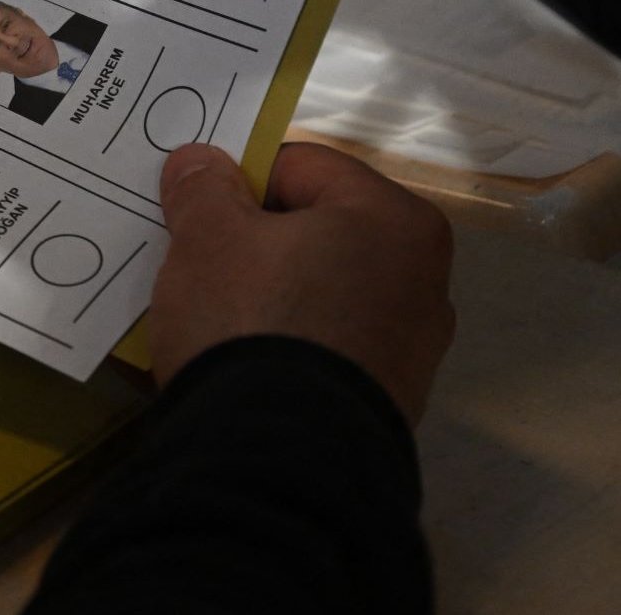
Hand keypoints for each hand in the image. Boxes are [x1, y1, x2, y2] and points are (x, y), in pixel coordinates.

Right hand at [148, 141, 454, 424]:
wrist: (279, 460)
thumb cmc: (253, 320)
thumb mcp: (208, 239)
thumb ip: (204, 188)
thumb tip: (201, 160)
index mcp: (395, 219)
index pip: (301, 167)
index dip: (238, 181)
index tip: (196, 213)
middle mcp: (423, 278)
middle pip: (317, 231)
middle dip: (258, 241)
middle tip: (202, 263)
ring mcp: (412, 348)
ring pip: (322, 291)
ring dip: (272, 294)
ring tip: (217, 319)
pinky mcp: (388, 402)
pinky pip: (327, 347)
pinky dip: (289, 344)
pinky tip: (244, 364)